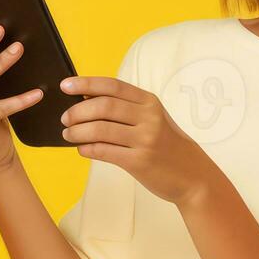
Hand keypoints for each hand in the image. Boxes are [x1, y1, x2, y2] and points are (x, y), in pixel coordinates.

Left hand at [58, 74, 220, 206]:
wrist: (193, 175)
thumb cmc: (167, 146)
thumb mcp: (153, 119)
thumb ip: (126, 108)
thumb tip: (86, 99)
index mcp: (150, 102)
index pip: (112, 86)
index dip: (86, 83)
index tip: (65, 85)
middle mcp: (149, 117)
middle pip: (103, 106)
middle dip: (78, 111)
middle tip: (65, 118)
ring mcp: (145, 139)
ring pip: (100, 130)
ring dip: (78, 131)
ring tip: (67, 134)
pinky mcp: (140, 161)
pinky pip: (105, 152)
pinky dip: (87, 149)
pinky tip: (81, 149)